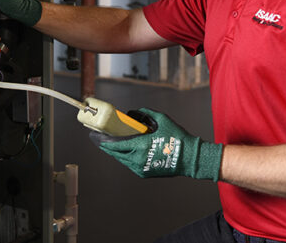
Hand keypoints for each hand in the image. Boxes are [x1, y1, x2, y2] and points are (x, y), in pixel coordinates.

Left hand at [88, 108, 221, 180]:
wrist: (189, 158)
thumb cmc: (177, 139)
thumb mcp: (162, 119)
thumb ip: (145, 113)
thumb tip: (133, 113)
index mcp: (140, 146)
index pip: (116, 145)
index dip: (104, 141)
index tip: (96, 136)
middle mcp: (138, 159)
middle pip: (116, 153)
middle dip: (107, 147)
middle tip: (100, 140)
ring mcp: (141, 168)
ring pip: (122, 160)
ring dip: (116, 153)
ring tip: (111, 145)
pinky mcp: (145, 173)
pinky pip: (130, 165)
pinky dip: (125, 158)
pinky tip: (125, 151)